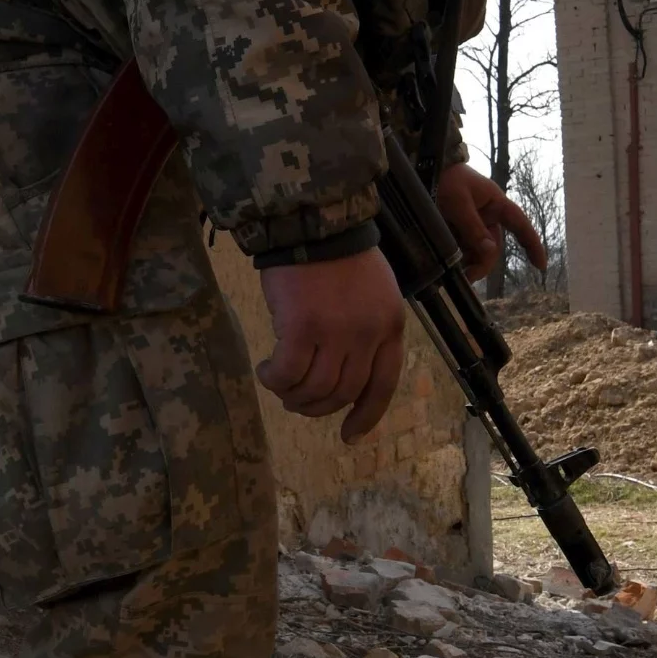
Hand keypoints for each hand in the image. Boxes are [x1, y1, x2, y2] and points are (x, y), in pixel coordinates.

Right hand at [256, 250, 408, 443]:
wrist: (312, 222)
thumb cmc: (338, 254)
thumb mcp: (373, 293)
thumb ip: (367, 331)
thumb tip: (344, 374)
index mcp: (390, 326)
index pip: (383, 385)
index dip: (366, 415)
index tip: (349, 435)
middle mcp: (369, 334)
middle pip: (344, 392)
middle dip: (318, 407)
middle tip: (297, 402)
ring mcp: (337, 332)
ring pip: (316, 389)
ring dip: (293, 396)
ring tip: (279, 384)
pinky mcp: (302, 328)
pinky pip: (288, 373)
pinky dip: (275, 379)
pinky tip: (266, 370)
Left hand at [433, 165, 546, 281]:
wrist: (424, 168)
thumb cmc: (447, 179)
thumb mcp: (459, 202)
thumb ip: (473, 227)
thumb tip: (490, 251)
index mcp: (496, 204)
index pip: (520, 225)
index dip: (532, 244)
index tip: (541, 265)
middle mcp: (487, 217)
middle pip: (493, 246)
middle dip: (483, 263)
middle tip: (468, 276)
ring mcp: (473, 225)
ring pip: (477, 251)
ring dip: (469, 262)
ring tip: (454, 271)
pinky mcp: (457, 230)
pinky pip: (462, 249)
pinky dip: (458, 258)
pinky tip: (448, 264)